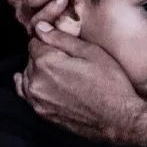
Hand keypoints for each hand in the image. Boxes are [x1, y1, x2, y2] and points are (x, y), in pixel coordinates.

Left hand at [15, 23, 146, 146]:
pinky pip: (27, 94)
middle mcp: (36, 82)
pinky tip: (38, 83)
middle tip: (67, 58)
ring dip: (39, 71)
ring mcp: (37, 100)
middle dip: (45, 54)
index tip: (62, 42)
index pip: (35, 40)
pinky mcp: (42, 113)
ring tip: (61, 72)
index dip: (50, 38)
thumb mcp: (91, 52)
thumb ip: (61, 38)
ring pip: (28, 75)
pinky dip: (31, 86)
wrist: (118, 119)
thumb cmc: (110, 84)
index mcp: (46, 62)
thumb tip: (39, 26)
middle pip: (31, 58)